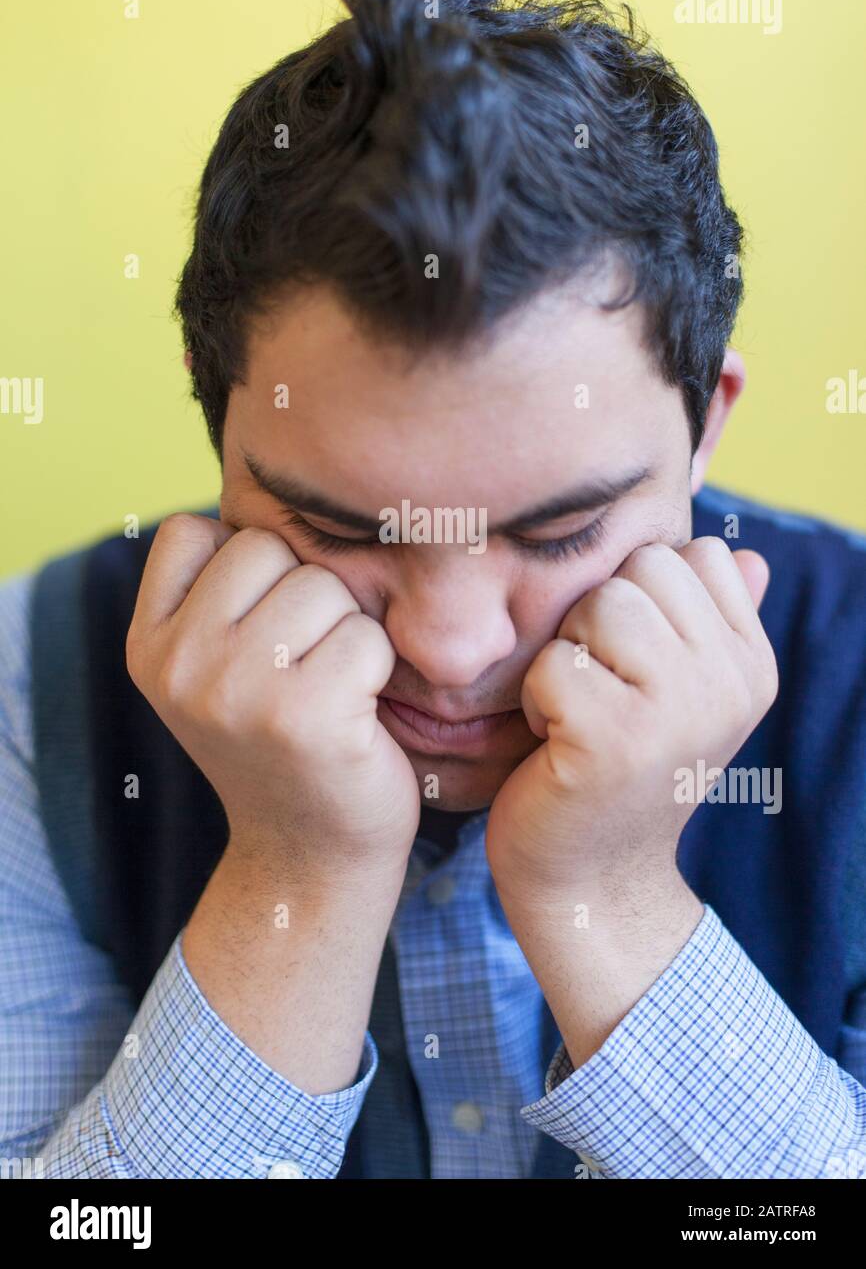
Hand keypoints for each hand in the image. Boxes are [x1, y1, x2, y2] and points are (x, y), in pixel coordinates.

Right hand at [126, 514, 419, 873]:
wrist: (311, 857)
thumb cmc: (284, 739)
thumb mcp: (219, 662)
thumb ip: (221, 586)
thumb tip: (277, 480)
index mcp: (146, 645)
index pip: (195, 530)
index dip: (248, 566)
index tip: (262, 632)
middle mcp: (176, 665)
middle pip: (268, 548)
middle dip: (306, 597)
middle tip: (303, 669)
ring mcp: (233, 690)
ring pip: (321, 586)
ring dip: (345, 632)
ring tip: (329, 690)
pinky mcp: (303, 715)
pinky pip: (366, 635)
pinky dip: (378, 669)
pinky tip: (357, 716)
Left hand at [486, 538, 777, 903]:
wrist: (592, 883)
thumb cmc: (620, 771)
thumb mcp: (678, 692)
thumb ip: (708, 621)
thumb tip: (745, 553)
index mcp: (750, 664)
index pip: (693, 554)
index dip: (641, 596)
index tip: (632, 666)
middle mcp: (729, 683)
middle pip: (644, 568)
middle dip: (599, 620)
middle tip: (600, 692)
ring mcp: (677, 712)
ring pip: (599, 604)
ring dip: (568, 656)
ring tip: (578, 714)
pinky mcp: (614, 739)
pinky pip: (554, 662)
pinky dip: (537, 699)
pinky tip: (555, 744)